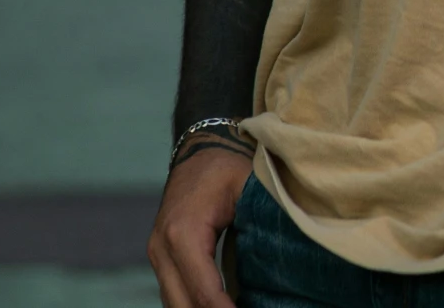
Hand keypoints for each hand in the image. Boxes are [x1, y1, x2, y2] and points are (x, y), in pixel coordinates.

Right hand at [147, 144, 252, 307]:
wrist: (198, 150)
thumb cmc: (225, 168)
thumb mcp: (246, 186)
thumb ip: (260, 218)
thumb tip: (286, 253)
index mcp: (183, 233)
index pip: (205, 293)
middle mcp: (162, 248)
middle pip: (184, 306)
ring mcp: (158, 256)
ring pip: (174, 305)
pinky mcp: (161, 259)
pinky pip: (173, 296)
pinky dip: (193, 306)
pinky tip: (219, 306)